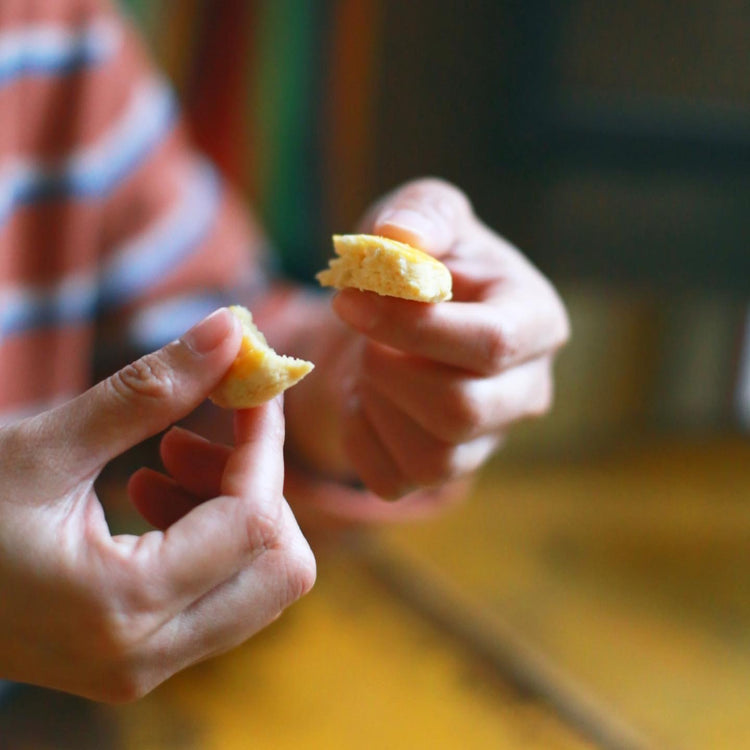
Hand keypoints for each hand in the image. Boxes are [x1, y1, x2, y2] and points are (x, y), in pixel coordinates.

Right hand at [0, 309, 314, 701]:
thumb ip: (148, 390)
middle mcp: (149, 655)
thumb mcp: (46, 448)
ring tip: (167, 456)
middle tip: (197, 435)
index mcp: (122, 606)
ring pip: (264, 584)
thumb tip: (232, 330)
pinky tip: (153, 492)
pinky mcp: (143, 657)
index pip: (255, 520)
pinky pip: (226, 595)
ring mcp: (149, 666)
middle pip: (285, 568)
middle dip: (262, 486)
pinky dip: (214, 537)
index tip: (250, 386)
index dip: (265, 442)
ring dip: (238, 508)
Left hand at [286, 178, 568, 504]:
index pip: (493, 344)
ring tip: (373, 360)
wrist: (399, 320)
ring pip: (431, 455)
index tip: (350, 299)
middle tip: (363, 333)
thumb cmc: (421, 264)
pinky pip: (392, 479)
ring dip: (375, 401)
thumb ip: (422, 214)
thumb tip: (400, 239)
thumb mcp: (425, 216)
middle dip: (389, 369)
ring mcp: (488, 441)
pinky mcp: (444, 473)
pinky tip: (368, 398)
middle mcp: (526, 391)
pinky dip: (360, 436)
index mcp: (537, 321)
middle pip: (461, 410)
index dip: (413, 327)